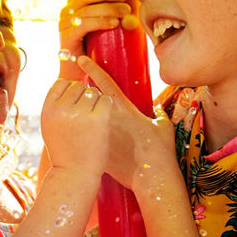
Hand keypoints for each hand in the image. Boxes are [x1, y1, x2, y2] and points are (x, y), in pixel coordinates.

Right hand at [40, 76, 112, 178]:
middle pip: (78, 86)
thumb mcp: (50, 126)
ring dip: (96, 103)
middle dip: (83, 98)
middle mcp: (62, 109)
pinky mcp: (99, 118)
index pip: (61, 83)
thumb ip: (55, 105)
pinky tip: (103, 121)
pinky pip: (106, 100)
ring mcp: (80, 113)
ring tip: (92, 121)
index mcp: (48, 109)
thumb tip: (69, 82)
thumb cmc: (63, 150)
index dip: (70, 92)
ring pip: (93, 92)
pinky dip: (106, 108)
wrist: (74, 174)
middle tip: (85, 117)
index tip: (74, 106)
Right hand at [58, 0, 137, 67]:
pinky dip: (101, 21)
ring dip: (109, 7)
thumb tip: (136, 0)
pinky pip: (84, 23)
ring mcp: (65, 25)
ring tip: (126, 12)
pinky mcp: (67, 39)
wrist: (82, 81)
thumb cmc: (99, 53)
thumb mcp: (108, 27)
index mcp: (75, 5)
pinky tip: (114, 23)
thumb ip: (117, 12)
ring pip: (86, 7)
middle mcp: (67, 12)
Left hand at [75, 56, 175, 193]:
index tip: (80, 58)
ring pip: (82, 118)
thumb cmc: (161, 152)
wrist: (152, 178)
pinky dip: (82, 136)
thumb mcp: (163, 127)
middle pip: (87, 98)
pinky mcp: (96, 151)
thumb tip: (156, 109)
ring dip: (78, 114)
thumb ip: (158, 114)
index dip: (91, 68)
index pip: (104, 82)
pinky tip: (78, 137)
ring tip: (74, 112)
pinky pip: (85, 139)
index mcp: (124, 108)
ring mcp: (100, 135)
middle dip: (80, 91)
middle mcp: (108, 119)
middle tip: (73, 83)